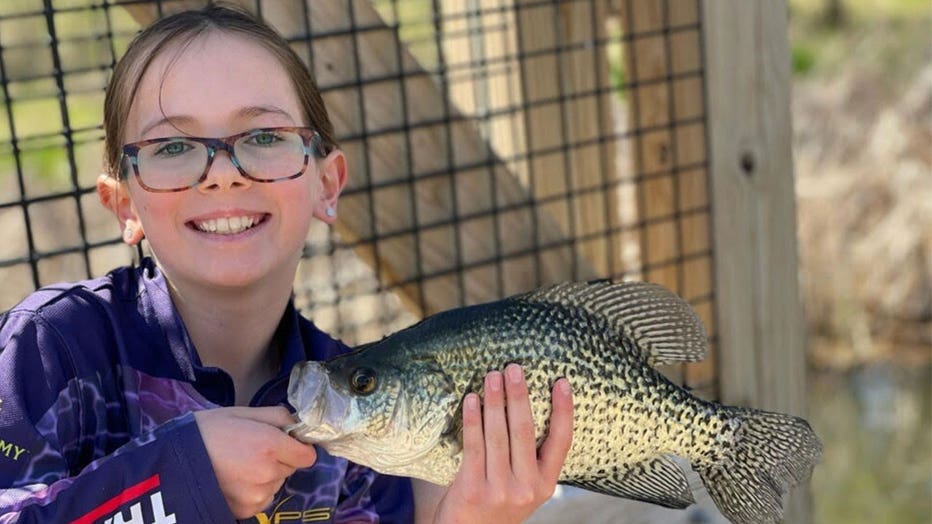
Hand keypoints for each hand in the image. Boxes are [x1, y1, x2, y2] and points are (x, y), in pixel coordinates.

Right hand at [194, 406, 316, 517]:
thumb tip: (298, 426)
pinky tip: (235, 480)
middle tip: (253, 450)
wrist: (174, 460)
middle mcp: (268, 472)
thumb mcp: (243, 412)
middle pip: (291, 468)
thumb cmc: (208, 430)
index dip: (298, 448)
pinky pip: (264, 498)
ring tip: (240, 465)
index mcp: (270, 445)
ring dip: (267, 475)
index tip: (285, 443)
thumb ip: (278, 417)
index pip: (307, 456)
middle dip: (280, 459)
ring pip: (277, 483)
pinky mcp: (247, 510)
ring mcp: (258, 494)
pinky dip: (255, 490)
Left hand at [432, 364, 573, 523]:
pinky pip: (474, 446)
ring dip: (495, 401)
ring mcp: (500, 490)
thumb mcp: (523, 487)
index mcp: (545, 484)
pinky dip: (472, 419)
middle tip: (514, 368)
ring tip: (492, 376)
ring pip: (498, 435)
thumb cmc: (496, 503)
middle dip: (519, 396)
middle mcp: (527, 487)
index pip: (562, 442)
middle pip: (525, 432)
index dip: (564, 410)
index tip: (562, 382)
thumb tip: (524, 403)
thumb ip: (529, 459)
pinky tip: (471, 400)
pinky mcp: (474, 489)